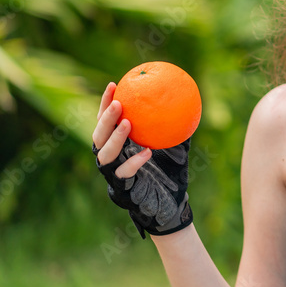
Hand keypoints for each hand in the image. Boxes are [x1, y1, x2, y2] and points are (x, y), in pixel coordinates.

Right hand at [91, 81, 192, 239]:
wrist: (173, 203)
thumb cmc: (172, 170)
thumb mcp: (177, 143)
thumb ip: (176, 124)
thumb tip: (188, 98)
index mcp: (117, 145)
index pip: (105, 121)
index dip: (105, 102)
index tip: (114, 84)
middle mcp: (110, 159)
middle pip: (98, 135)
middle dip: (105, 118)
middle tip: (118, 103)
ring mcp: (112, 175)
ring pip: (104, 155)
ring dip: (114, 138)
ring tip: (127, 123)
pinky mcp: (122, 190)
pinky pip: (123, 174)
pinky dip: (134, 162)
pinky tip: (147, 151)